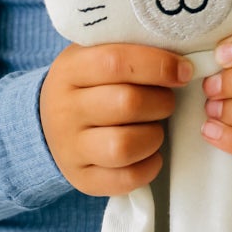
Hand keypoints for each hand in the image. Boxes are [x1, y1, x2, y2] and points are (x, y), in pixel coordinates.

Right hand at [39, 41, 193, 197]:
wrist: (49, 123)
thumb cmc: (88, 84)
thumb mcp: (94, 56)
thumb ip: (131, 51)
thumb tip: (182, 59)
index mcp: (69, 71)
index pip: (116, 62)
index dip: (158, 65)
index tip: (183, 71)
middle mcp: (65, 110)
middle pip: (127, 103)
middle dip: (161, 102)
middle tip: (166, 99)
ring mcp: (70, 148)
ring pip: (124, 146)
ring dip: (154, 136)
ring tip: (154, 127)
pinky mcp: (82, 179)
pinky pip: (125, 180)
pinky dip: (149, 166)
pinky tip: (150, 153)